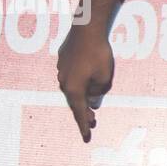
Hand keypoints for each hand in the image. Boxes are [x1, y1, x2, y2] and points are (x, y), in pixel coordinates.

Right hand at [57, 25, 113, 142]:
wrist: (86, 29)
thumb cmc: (98, 54)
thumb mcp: (104, 77)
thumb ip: (99, 91)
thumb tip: (93, 98)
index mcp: (73, 89)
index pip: (79, 112)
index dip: (84, 125)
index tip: (87, 136)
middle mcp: (63, 82)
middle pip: (75, 101)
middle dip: (84, 112)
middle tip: (93, 121)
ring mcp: (61, 70)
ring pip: (73, 87)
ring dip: (83, 95)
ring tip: (92, 103)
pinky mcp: (63, 59)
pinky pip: (72, 75)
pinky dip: (80, 82)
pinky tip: (87, 79)